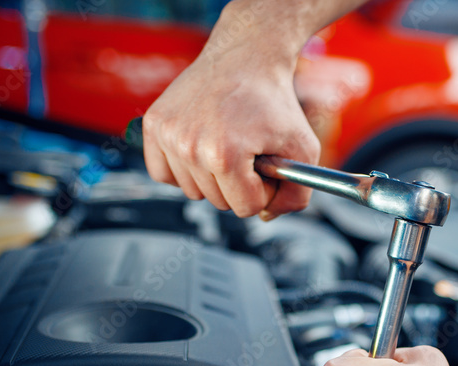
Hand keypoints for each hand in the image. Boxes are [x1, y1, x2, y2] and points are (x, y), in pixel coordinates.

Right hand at [142, 11, 319, 219]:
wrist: (246, 57)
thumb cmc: (275, 101)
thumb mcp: (304, 150)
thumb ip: (296, 196)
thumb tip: (265, 217)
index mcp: (224, 154)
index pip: (247, 208)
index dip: (264, 189)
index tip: (267, 163)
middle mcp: (189, 146)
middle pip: (219, 203)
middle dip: (240, 184)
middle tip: (249, 150)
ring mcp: (168, 135)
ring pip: (193, 192)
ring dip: (213, 177)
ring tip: (227, 144)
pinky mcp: (153, 125)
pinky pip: (163, 175)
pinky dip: (183, 169)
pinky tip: (201, 147)